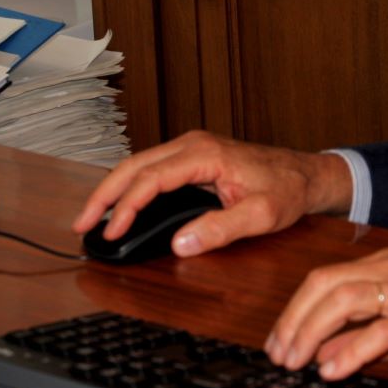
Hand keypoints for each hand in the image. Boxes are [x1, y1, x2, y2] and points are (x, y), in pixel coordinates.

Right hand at [71, 130, 352, 257]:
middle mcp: (192, 144)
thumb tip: (180, 243)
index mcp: (204, 154)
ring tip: (92, 217)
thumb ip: (220, 229)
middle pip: (134, 166)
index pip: (150, 178)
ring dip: (113, 190)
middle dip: (104, 195)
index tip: (111, 233)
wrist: (306, 175)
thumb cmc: (287, 190)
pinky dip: (131, 186)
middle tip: (81, 224)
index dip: (126, 207)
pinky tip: (120, 205)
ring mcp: (191, 148)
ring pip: (139, 165)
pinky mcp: (193, 157)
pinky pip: (152, 168)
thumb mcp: (260, 215)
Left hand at [265, 247, 387, 379]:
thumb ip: (370, 333)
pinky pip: (381, 329)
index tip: (279, 340)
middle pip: (326, 285)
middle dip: (294, 320)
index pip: (326, 279)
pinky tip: (333, 369)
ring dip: (311, 332)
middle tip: (279, 355)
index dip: (296, 309)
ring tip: (296, 362)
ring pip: (345, 299)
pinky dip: (351, 349)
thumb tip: (326, 351)